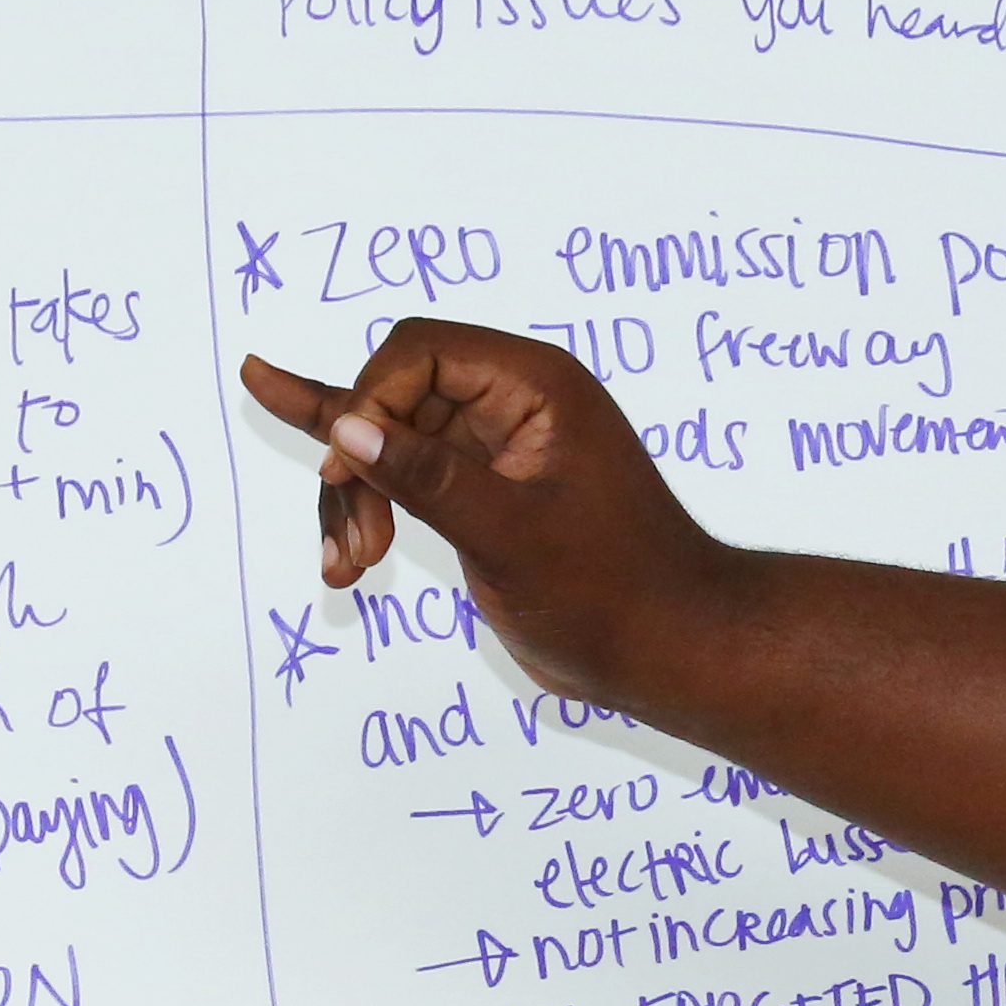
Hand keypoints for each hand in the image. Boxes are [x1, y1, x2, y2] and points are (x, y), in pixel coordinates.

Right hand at [234, 321, 729, 706]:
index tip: (345, 474)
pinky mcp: (481, 494)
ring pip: (387, 445)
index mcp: (535, 387)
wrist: (668, 652)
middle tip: (357, 542)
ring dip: (354, 499)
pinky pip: (406, 483)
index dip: (367, 402)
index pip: (418, 353)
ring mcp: (494, 450)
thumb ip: (427, 478)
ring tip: (347, 566)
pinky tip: (338, 556)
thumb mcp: (511, 535)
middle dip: (357, 461)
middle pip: (392, 397)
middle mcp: (512, 405)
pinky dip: (372, 515)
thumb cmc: (613, 593)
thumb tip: (346, 428)